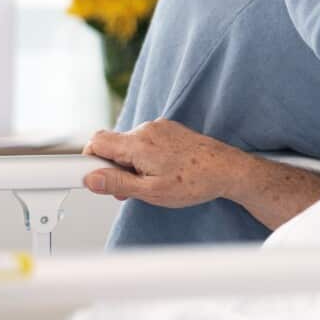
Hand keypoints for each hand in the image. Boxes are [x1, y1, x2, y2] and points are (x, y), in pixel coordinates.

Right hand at [82, 119, 249, 207]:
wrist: (229, 170)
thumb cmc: (196, 181)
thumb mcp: (151, 191)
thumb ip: (117, 184)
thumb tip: (91, 179)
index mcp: (139, 142)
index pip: (96, 142)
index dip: (90, 161)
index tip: (95, 178)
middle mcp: (148, 129)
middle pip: (113, 145)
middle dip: (114, 168)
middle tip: (130, 189)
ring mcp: (161, 128)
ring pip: (130, 145)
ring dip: (131, 164)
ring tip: (151, 182)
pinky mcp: (171, 130)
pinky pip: (146, 142)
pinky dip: (146, 158)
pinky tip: (162, 172)